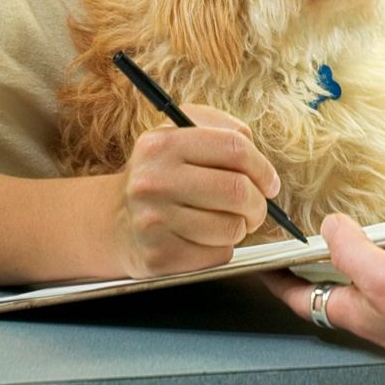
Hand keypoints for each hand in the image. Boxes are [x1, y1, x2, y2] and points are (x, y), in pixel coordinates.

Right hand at [113, 104, 283, 277]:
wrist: (114, 222)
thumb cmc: (159, 176)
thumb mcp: (177, 135)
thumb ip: (217, 127)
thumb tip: (251, 144)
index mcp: (161, 144)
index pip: (234, 148)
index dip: (262, 167)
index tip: (269, 182)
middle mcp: (153, 181)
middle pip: (237, 190)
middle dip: (258, 203)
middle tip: (256, 207)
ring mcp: (153, 222)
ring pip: (231, 227)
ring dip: (240, 227)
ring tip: (225, 221)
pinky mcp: (160, 257)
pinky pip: (218, 255)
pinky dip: (221, 248)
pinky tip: (202, 238)